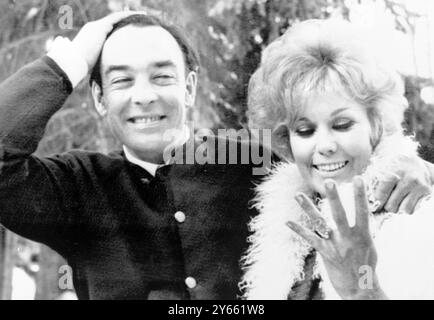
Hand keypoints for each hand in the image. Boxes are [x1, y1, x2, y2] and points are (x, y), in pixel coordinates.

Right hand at [71, 11, 144, 69]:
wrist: (73, 62)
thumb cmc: (80, 68)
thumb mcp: (92, 65)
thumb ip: (98, 65)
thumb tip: (100, 77)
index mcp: (90, 36)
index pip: (107, 30)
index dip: (117, 29)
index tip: (127, 30)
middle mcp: (93, 28)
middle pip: (112, 22)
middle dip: (125, 20)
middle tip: (137, 19)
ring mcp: (96, 26)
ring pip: (116, 18)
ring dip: (129, 16)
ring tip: (142, 15)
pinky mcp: (101, 27)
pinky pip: (118, 18)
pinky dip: (128, 15)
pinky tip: (139, 15)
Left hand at [287, 177, 386, 299]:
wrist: (359, 289)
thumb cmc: (366, 265)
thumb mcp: (370, 246)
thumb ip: (363, 229)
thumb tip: (362, 215)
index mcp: (363, 235)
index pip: (363, 211)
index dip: (360, 195)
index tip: (358, 178)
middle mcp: (348, 238)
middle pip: (340, 214)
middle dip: (334, 198)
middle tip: (329, 181)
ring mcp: (335, 245)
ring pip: (320, 223)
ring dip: (308, 208)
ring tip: (298, 195)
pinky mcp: (325, 252)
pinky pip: (310, 238)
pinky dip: (298, 229)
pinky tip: (288, 222)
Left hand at [373, 155, 431, 213]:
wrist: (417, 164)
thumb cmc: (393, 169)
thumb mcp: (382, 170)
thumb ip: (372, 183)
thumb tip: (365, 200)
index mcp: (394, 173)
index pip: (381, 195)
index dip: (376, 202)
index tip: (374, 203)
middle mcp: (408, 179)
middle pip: (391, 206)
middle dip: (386, 206)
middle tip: (386, 201)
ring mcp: (419, 186)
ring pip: (403, 210)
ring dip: (397, 209)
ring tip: (395, 200)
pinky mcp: (427, 192)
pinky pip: (413, 210)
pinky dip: (406, 208)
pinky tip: (404, 200)